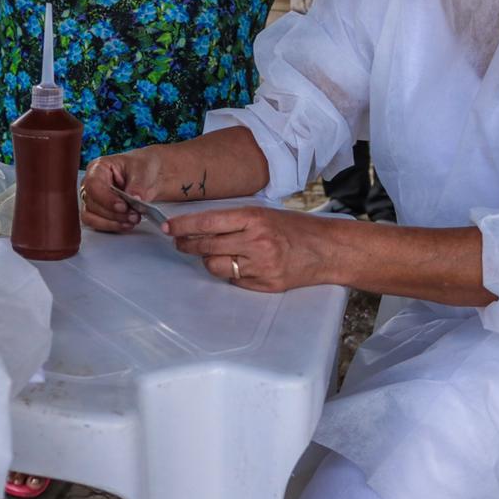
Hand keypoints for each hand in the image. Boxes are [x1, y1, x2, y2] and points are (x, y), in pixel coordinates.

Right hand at [81, 149, 163, 232]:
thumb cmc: (141, 168)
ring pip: (91, 216)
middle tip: (133, 215)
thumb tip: (134, 198)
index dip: (106, 198)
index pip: (93, 184)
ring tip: (132, 220)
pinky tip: (126, 225)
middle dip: (114, 213)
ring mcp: (93, 199)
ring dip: (112, 222)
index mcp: (98, 168)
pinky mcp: (97, 213)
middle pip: (92, 203)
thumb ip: (137, 185)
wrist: (148, 177)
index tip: (122, 206)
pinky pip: (97, 224)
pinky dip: (112, 226)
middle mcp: (91, 184)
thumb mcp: (143, 171)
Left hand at [165, 207, 333, 292]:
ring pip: (216, 266)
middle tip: (180, 243)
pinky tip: (241, 265)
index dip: (183, 226)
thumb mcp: (265, 214)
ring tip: (214, 254)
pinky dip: (232, 274)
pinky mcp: (266, 285)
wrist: (328, 249)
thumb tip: (200, 227)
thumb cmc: (296, 228)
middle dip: (188, 245)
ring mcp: (261, 265)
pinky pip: (235, 281)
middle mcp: (256, 241)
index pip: (207, 222)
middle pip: (206, 246)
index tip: (169, 228)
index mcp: (254, 218)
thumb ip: (236, 220)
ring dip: (209, 260)